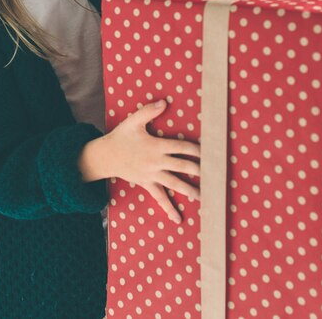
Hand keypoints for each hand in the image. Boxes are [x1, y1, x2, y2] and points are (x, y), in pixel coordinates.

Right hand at [103, 99, 200, 223]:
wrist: (106, 156)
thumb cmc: (121, 137)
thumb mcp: (133, 121)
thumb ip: (149, 111)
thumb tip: (164, 102)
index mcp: (156, 146)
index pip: (181, 147)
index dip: (196, 149)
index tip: (210, 151)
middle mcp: (157, 162)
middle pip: (182, 166)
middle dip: (199, 170)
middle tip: (215, 174)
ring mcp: (153, 175)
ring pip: (175, 184)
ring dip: (191, 190)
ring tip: (205, 196)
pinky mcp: (147, 184)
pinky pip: (160, 198)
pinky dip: (169, 209)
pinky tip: (178, 219)